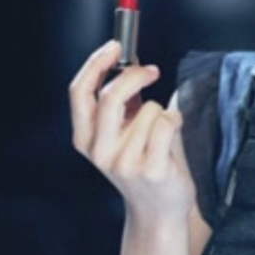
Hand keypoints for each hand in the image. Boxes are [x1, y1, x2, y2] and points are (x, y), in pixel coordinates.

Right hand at [68, 40, 195, 222]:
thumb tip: (129, 60)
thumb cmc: (144, 163)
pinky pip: (167, 123)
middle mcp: (99, 152)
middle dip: (135, 75)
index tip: (115, 45)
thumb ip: (122, 100)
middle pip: (110, 96)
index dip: (96, 63)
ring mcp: (124, 163)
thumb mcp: (123, 132)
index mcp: (85, 138)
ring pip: (149, 109)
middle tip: (153, 70)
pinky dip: (176, 120)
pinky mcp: (152, 170)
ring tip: (162, 132)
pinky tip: (172, 137)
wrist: (158, 210)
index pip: (79, 92)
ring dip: (162, 111)